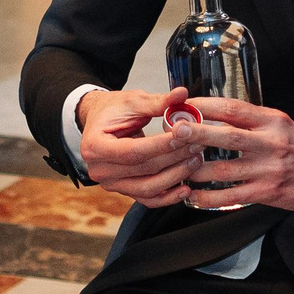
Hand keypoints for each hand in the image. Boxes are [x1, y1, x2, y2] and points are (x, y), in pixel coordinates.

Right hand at [79, 86, 204, 207]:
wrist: (100, 123)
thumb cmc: (113, 110)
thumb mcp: (133, 101)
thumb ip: (157, 101)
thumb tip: (182, 94)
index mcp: (94, 145)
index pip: (133, 151)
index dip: (161, 145)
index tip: (185, 135)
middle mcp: (99, 170)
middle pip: (143, 169)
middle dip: (174, 157)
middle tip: (198, 143)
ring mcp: (111, 184)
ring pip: (148, 188)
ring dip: (175, 176)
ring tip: (196, 160)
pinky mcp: (123, 191)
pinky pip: (147, 199)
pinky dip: (168, 197)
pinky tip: (186, 188)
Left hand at [184, 97, 293, 213]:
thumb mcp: (282, 126)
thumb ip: (253, 121)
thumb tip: (215, 115)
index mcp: (273, 121)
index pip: (234, 109)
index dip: (206, 106)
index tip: (185, 104)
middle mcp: (271, 143)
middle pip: (226, 136)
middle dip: (196, 133)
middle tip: (174, 130)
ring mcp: (269, 170)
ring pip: (224, 169)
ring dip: (196, 169)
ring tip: (177, 166)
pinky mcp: (268, 193)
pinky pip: (231, 196)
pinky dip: (209, 197)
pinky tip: (194, 195)